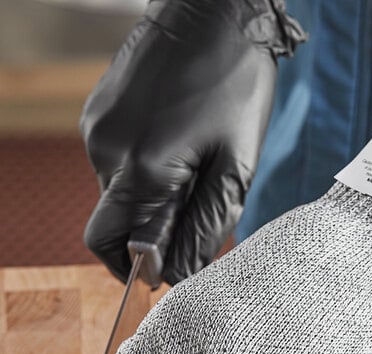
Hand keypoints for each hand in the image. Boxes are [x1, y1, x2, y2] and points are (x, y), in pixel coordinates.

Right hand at [81, 0, 302, 284]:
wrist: (216, 13)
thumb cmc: (236, 86)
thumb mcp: (236, 167)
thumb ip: (205, 228)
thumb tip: (178, 272)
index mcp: (140, 170)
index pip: (116, 247)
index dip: (143, 266)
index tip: (172, 267)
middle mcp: (105, 152)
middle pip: (113, 224)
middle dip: (148, 237)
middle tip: (191, 222)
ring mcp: (97, 130)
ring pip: (117, 194)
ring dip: (151, 201)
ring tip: (193, 171)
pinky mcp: (99, 114)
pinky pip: (116, 163)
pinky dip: (144, 174)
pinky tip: (177, 149)